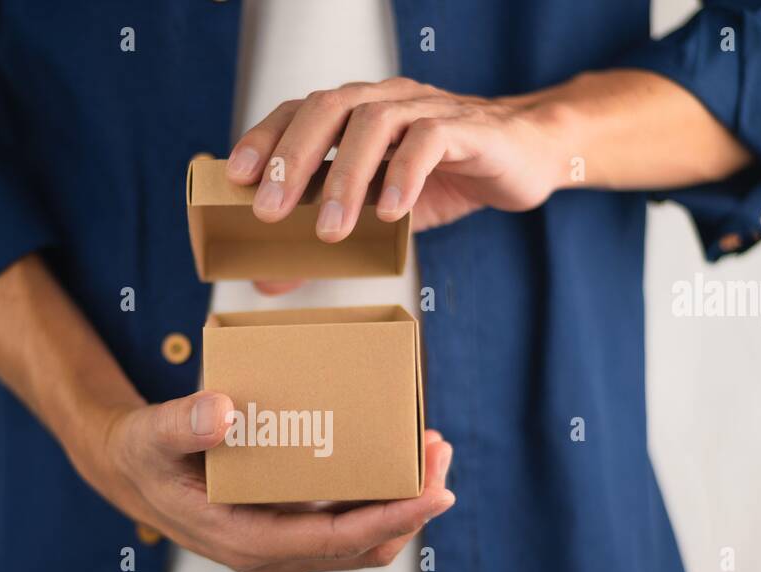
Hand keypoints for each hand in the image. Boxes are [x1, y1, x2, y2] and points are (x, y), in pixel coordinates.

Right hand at [101, 390, 454, 571]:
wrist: (130, 473)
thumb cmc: (142, 454)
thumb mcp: (150, 434)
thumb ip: (181, 425)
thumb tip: (221, 411)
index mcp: (245, 541)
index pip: (336, 539)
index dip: (392, 517)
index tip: (434, 492)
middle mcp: (271, 556)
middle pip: (363, 545)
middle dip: (412, 505)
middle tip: (440, 452)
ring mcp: (283, 549)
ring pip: (362, 542)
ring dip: (404, 504)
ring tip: (432, 450)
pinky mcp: (290, 533)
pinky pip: (348, 527)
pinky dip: (381, 498)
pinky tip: (398, 458)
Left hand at [225, 76, 569, 242]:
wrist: (525, 159)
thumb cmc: (444, 179)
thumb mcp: (378, 214)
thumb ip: (328, 241)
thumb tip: (268, 282)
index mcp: (359, 112)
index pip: (301, 110)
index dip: (266, 138)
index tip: (235, 178)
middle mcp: (387, 100)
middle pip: (328, 109)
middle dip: (293, 160)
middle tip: (268, 212)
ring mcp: (427, 110)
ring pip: (375, 124)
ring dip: (345, 177)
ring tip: (331, 231)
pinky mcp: (467, 129)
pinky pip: (430, 141)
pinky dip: (404, 175)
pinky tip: (389, 213)